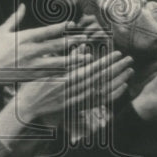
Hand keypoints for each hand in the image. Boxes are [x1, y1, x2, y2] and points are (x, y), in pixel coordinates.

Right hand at [0, 5, 87, 85]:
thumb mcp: (2, 31)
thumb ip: (14, 19)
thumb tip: (22, 6)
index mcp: (24, 38)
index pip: (46, 32)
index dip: (60, 28)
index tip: (72, 24)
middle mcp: (30, 51)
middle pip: (56, 46)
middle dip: (72, 41)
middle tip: (85, 38)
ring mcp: (32, 65)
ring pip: (58, 62)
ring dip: (74, 58)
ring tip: (86, 56)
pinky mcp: (31, 76)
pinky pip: (51, 74)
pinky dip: (64, 72)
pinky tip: (74, 70)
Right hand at [15, 48, 133, 122]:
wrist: (26, 106)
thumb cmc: (33, 83)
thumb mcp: (47, 69)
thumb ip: (66, 61)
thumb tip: (83, 50)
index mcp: (65, 79)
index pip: (91, 69)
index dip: (106, 61)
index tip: (117, 53)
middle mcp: (73, 90)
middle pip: (100, 79)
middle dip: (116, 68)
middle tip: (129, 58)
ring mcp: (76, 100)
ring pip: (102, 90)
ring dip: (117, 80)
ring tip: (130, 70)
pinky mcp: (77, 106)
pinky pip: (98, 101)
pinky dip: (111, 94)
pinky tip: (122, 87)